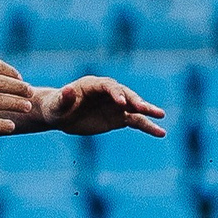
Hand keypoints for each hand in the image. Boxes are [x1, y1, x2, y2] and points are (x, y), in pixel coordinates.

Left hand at [36, 75, 167, 136]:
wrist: (61, 116)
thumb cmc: (56, 107)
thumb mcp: (57, 105)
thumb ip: (64, 98)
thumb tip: (68, 90)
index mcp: (93, 85)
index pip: (108, 86)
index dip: (115, 93)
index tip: (121, 103)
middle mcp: (108, 92)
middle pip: (125, 94)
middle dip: (135, 100)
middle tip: (145, 108)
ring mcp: (115, 105)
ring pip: (134, 107)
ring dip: (147, 111)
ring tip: (161, 116)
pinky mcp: (119, 118)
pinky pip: (136, 121)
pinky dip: (147, 126)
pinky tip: (160, 132)